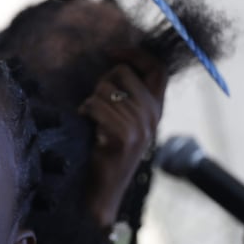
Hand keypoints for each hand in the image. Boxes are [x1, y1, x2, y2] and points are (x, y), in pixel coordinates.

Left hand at [77, 53, 166, 226]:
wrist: (102, 192)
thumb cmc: (104, 151)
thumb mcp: (123, 119)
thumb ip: (127, 94)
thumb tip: (116, 59)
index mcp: (157, 110)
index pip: (158, 68)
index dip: (136, 53)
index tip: (112, 51)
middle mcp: (153, 117)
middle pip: (124, 73)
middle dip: (102, 81)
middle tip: (95, 103)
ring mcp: (141, 128)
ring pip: (106, 89)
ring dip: (91, 101)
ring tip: (91, 119)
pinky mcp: (124, 137)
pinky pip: (97, 105)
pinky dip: (85, 111)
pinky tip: (86, 124)